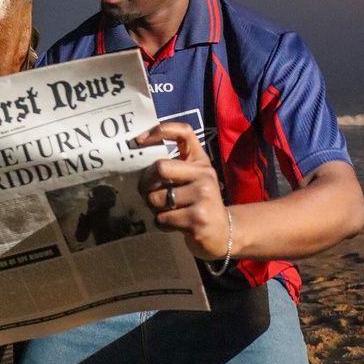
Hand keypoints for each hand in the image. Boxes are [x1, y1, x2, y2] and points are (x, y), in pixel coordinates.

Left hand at [136, 122, 229, 260]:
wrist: (224, 232)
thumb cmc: (200, 201)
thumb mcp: (194, 177)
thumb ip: (174, 165)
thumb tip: (140, 157)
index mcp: (201, 161)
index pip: (184, 132)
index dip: (160, 130)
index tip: (139, 141)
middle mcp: (205, 174)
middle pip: (161, 167)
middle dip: (146, 182)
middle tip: (146, 192)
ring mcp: (204, 196)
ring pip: (157, 197)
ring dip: (154, 207)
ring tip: (165, 210)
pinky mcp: (198, 219)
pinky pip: (162, 218)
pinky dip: (161, 223)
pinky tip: (174, 224)